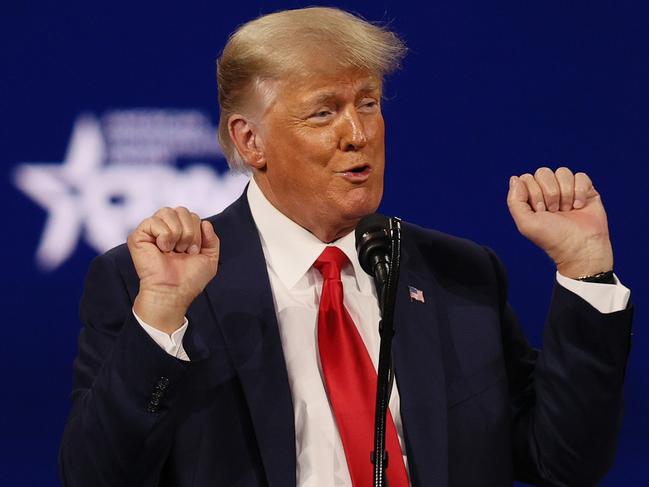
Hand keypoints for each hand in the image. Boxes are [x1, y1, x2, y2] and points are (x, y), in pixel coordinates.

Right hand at [127, 207, 219, 333]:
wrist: (174, 291)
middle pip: (182, 210)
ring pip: (168, 212)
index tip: (193, 252)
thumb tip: (205, 223)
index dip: (197, 232)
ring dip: (177, 233)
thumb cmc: (189, 279)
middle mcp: (165, 229)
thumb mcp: (210, 258)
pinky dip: (164, 236)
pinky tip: (162, 249)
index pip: (192, 215)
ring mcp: (151, 231)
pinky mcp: (138, 236)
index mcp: (180, 232)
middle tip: (183, 251)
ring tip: (173, 250)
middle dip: (189, 232)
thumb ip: (212, 239)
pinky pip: (154, 221)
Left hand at [507, 167, 612, 278]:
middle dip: (549, 193)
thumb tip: (515, 178)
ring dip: (565, 193)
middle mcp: (548, 191)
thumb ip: (514, 201)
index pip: (526, 178)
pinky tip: (579, 207)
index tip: (540, 211)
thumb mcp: (526, 223)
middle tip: (554, 211)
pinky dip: (580, 192)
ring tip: (567, 210)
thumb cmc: (552, 238)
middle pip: (543, 172)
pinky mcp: (586, 190)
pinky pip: (580, 176)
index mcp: (532, 197)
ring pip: (562, 172)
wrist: (581, 247)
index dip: (533, 193)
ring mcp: (567, 189)